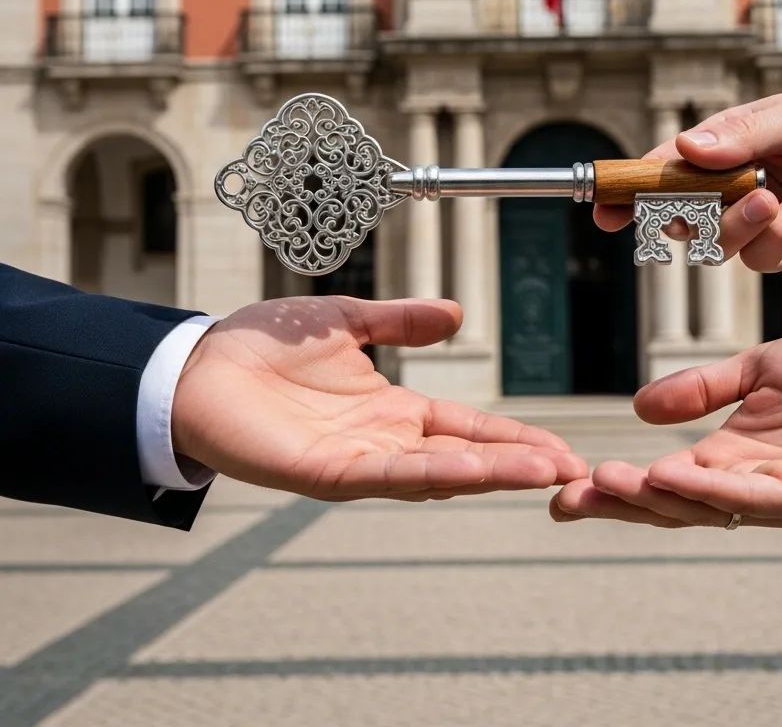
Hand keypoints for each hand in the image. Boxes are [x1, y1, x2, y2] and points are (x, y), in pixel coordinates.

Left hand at [172, 295, 586, 501]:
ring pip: (438, 471)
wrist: (198, 364)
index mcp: (393, 410)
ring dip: (492, 473)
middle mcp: (384, 441)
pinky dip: (434, 473)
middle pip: (466, 456)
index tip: (560, 447)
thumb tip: (457, 314)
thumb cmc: (266, 346)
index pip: (468, 426)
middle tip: (576, 472)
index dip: (513, 437)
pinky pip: (388, 474)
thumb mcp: (348, 322)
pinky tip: (474, 469)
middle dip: (519, 465)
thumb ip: (400, 322)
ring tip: (546, 472)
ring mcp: (358, 461)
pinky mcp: (326, 473)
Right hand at [551, 331, 781, 527]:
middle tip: (564, 500)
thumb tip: (638, 409)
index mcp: (724, 454)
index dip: (614, 482)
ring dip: (650, 497)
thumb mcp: (754, 370)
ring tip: (605, 480)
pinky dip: (706, 489)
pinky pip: (748, 498)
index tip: (566, 480)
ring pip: (698, 507)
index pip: (657, 476)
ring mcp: (771, 494)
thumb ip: (700, 389)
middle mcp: (740, 482)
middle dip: (615, 505)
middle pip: (666, 504)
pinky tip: (668, 475)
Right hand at [596, 89, 781, 270]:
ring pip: (715, 242)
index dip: (629, 188)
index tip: (602, 204)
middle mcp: (731, 188)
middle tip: (690, 212)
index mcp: (724, 149)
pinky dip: (776, 236)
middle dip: (678, 217)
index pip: (664, 170)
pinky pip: (759, 258)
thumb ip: (741, 133)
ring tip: (774, 196)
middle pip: (678, 214)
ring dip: (738, 224)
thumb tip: (685, 150)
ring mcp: (756, 221)